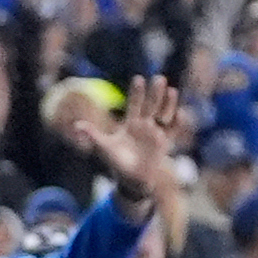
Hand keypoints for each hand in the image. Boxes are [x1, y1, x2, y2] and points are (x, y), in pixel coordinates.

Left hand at [60, 71, 179, 209]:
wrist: (131, 179)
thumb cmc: (116, 162)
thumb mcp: (104, 146)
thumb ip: (93, 134)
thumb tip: (77, 125)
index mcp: (130, 124)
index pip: (135, 105)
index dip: (137, 93)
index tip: (139, 78)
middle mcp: (144, 126)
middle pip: (151, 106)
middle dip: (155, 93)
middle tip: (159, 78)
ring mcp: (156, 133)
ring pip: (163, 114)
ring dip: (168, 103)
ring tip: (172, 90)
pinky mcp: (165, 143)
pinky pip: (173, 131)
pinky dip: (177, 123)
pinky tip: (180, 113)